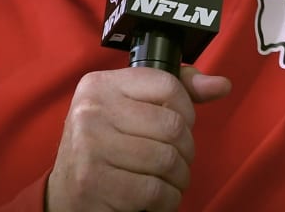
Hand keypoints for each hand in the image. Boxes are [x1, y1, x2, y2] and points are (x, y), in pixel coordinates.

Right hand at [46, 66, 231, 211]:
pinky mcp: (94, 183)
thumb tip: (221, 85)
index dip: (187, 109)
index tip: (181, 126)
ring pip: (167, 159)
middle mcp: (91, 111)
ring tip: (169, 180)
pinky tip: (158, 198)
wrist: (63, 196)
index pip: (168, 84)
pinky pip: (155, 190)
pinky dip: (167, 200)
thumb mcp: (131, 110)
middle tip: (176, 160)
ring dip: (178, 177)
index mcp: (100, 85)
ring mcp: (89, 147)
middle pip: (173, 125)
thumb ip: (175, 94)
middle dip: (185, 150)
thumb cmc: (105, 149)